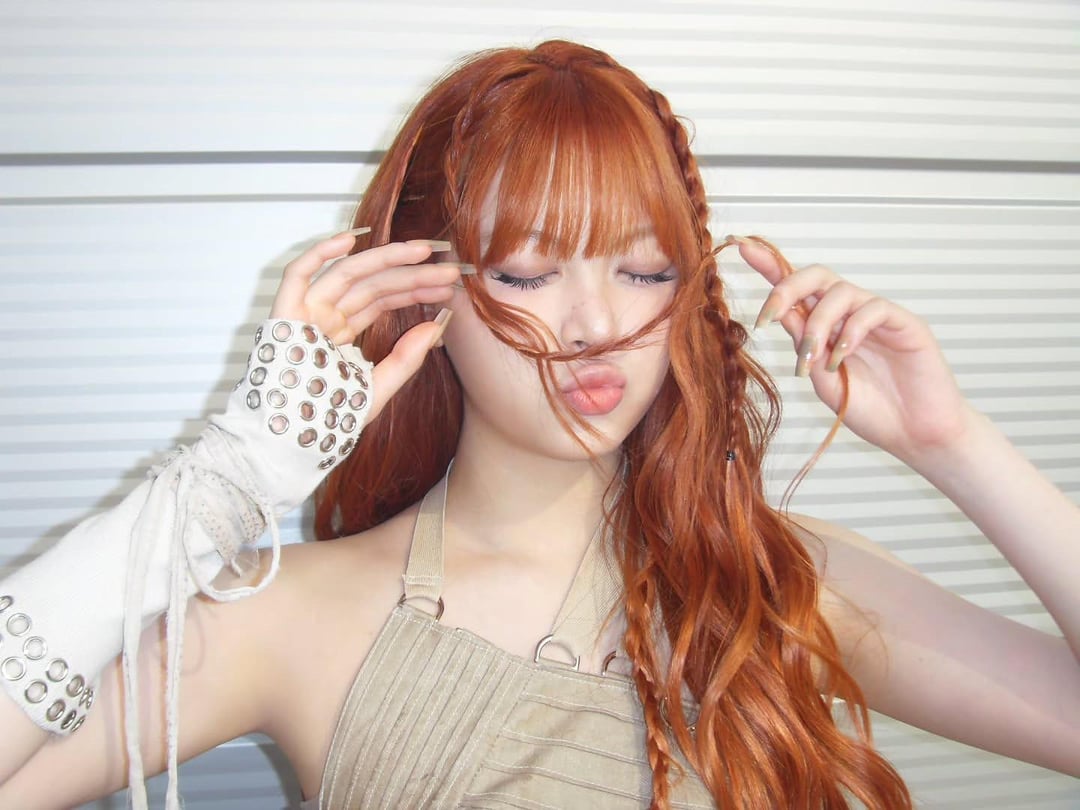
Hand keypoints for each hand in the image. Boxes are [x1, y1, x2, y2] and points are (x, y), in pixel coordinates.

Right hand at [269, 231, 461, 420]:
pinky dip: (320, 254)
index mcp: (341, 334)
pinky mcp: (283, 314)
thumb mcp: (376, 389)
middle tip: (449, 271)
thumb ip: (406, 359)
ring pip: (348, 274)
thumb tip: (437, 327)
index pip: (383, 300)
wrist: (286, 443)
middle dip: (412, 275)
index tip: (447, 286)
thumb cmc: (325, 421)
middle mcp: (324, 318)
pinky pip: (298, 274)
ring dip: (386, 260)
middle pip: (373, 285)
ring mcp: (303, 313)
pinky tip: (353, 240)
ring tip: (424, 251)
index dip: (414, 289)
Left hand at [730, 236, 972, 463]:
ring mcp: (877, 316)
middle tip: (767, 319)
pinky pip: (872, 309)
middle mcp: (849, 314)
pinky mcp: (904, 322)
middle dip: (786, 289)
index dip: (770, 265)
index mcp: (826, 326)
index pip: (796, 288)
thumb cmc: (870, 409)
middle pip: (816, 276)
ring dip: (817, 325)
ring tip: (813, 360)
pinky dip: (850, 331)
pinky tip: (841, 357)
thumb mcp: (821, 378)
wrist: (912, 434)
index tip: (742, 247)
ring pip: (840, 292)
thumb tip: (779, 313)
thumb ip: (802, 344)